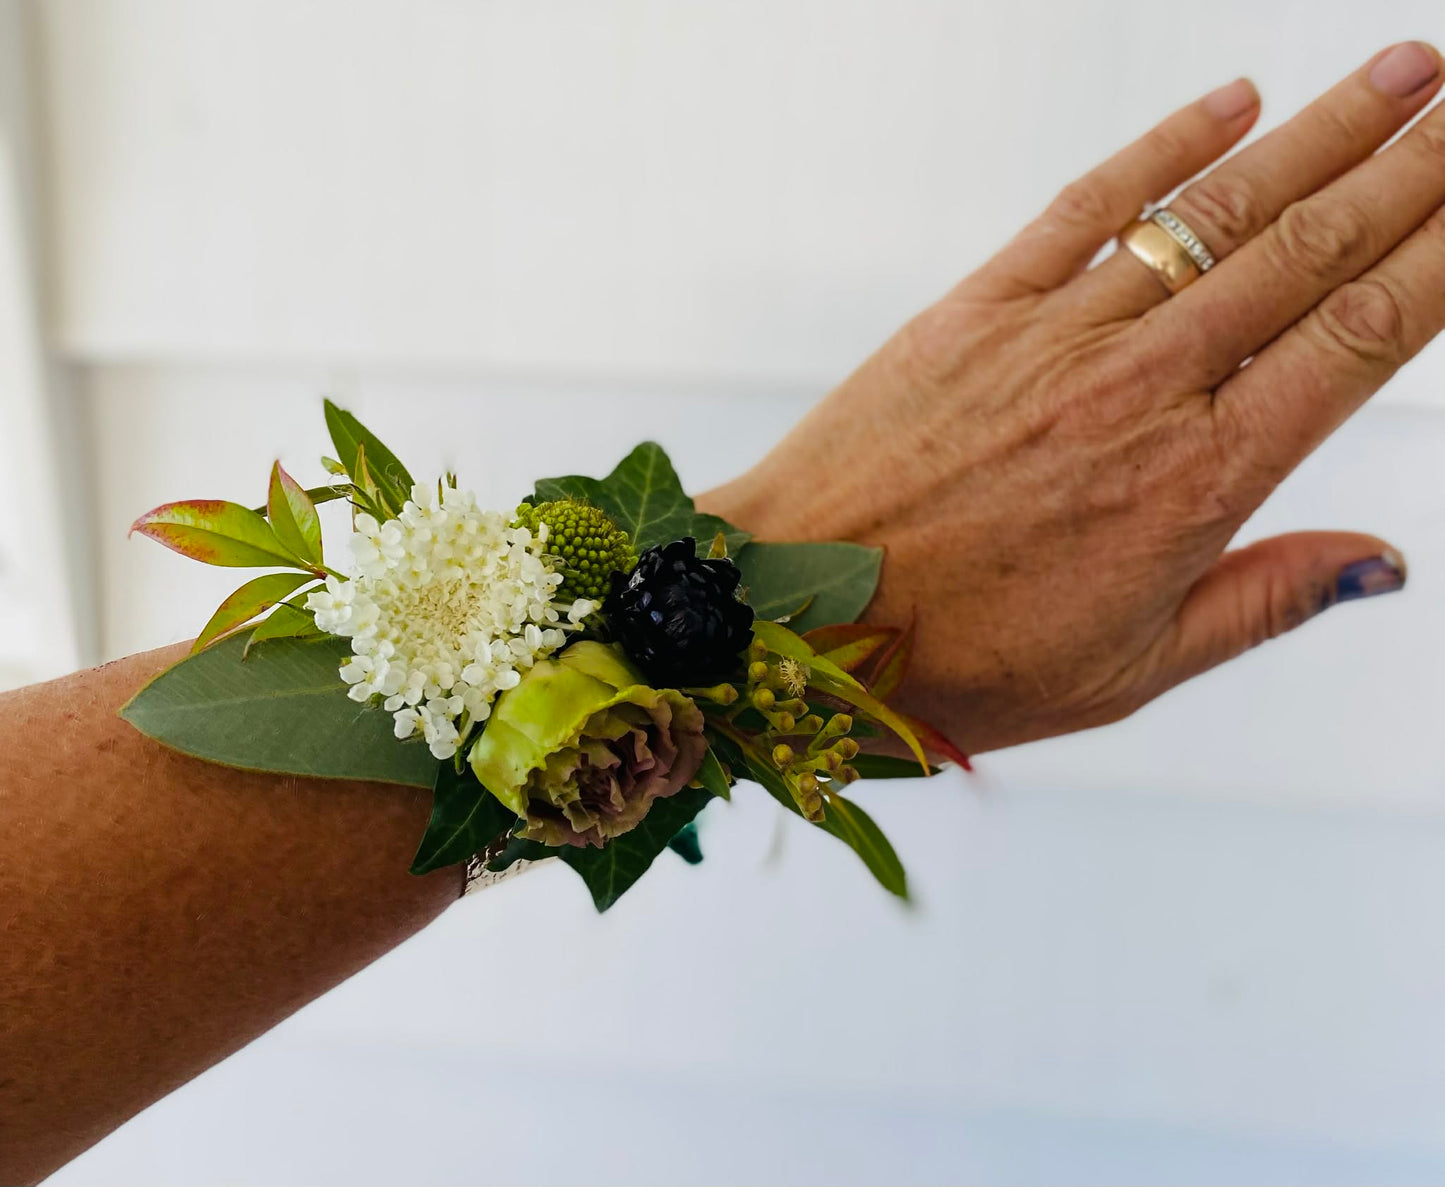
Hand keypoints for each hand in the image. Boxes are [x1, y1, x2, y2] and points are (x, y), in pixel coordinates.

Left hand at [702, 43, 1443, 754]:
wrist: (801, 617)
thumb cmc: (959, 659)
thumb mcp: (1129, 671)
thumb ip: (1261, 604)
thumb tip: (1385, 562)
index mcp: (1197, 487)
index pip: (1361, 341)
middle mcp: (1142, 393)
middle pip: (1311, 252)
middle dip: (1414, 166)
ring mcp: (1057, 339)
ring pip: (1214, 214)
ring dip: (1321, 133)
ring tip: (1405, 72)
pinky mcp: (977, 309)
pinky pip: (1086, 206)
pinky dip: (1165, 146)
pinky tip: (1234, 100)